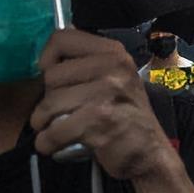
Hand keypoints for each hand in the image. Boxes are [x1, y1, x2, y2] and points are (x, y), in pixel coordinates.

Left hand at [31, 28, 173, 179]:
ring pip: (49, 104)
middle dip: (47, 99)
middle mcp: (112, 67)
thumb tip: (44, 61)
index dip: (47, 58)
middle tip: (59, 112)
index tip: (53, 79)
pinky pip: (54, 131)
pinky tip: (54, 145)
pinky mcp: (99, 122)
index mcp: (113, 53)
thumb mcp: (116, 79)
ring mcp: (107, 94)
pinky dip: (47, 142)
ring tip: (52, 131)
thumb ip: (86, 65)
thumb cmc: (125, 116)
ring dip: (43, 123)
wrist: (150, 153)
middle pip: (51, 76)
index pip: (62, 39)